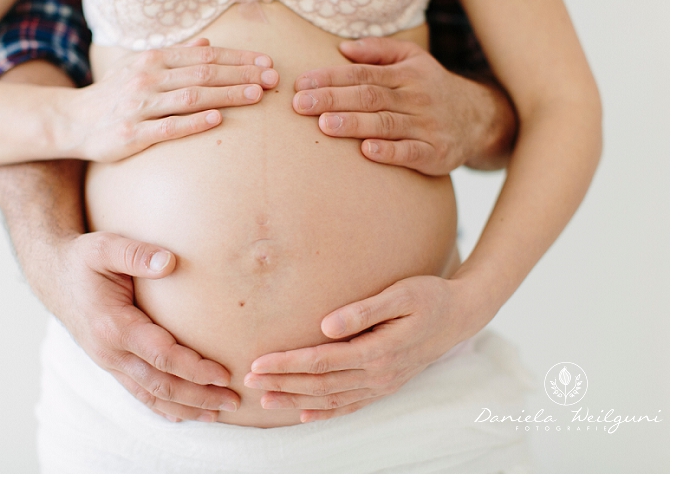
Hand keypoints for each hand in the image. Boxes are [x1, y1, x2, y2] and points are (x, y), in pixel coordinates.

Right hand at [47, 231, 240, 422]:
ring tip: (218, 414)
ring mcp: (109, 363)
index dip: (194, 369)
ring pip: (151, 396)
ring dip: (186, 408)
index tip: (224, 373)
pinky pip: (139, 393)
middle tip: (234, 401)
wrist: (53, 277)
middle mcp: (110, 352)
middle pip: (161, 385)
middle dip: (199, 397)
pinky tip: (184, 415)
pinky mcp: (111, 365)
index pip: (162, 356)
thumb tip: (170, 261)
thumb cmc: (83, 260)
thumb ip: (136, 254)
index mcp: (113, 326)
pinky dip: (163, 408)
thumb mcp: (105, 247)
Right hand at [62, 38, 279, 161]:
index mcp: (154, 59)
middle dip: (241, 74)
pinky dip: (195, 122)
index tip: (267, 63)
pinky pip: (169, 127)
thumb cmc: (115, 93)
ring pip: (191, 96)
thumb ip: (176, 56)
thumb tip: (209, 43)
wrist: (74, 120)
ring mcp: (140, 105)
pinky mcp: (134, 134)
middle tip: (272, 79)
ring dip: (227, 95)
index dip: (238, 58)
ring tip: (256, 96)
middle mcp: (148, 77)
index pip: (205, 55)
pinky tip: (218, 120)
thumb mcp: (142, 66)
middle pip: (204, 73)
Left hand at [244, 275, 478, 422]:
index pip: (323, 362)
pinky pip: (350, 405)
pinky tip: (303, 415)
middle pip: (321, 385)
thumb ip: (364, 311)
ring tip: (265, 400)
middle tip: (248, 380)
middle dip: (282, 383)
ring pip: (331, 399)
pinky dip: (325, 413)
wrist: (461, 316)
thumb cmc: (429, 297)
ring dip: (295, 400)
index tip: (258, 363)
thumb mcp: (401, 294)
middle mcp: (379, 374)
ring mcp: (383, 384)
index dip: (288, 364)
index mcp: (379, 351)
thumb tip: (326, 325)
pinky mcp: (385, 386)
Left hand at [292, 37, 514, 174]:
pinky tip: (367, 151)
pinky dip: (389, 152)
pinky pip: (410, 152)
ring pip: (385, 123)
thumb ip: (379, 51)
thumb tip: (343, 48)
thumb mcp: (413, 60)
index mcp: (405, 74)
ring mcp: (426, 126)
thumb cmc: (432, 88)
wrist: (479, 119)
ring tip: (325, 125)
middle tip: (301, 105)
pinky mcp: (435, 153)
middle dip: (333, 99)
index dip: (331, 77)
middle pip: (369, 96)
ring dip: (354, 124)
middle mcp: (415, 98)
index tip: (302, 83)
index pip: (362, 74)